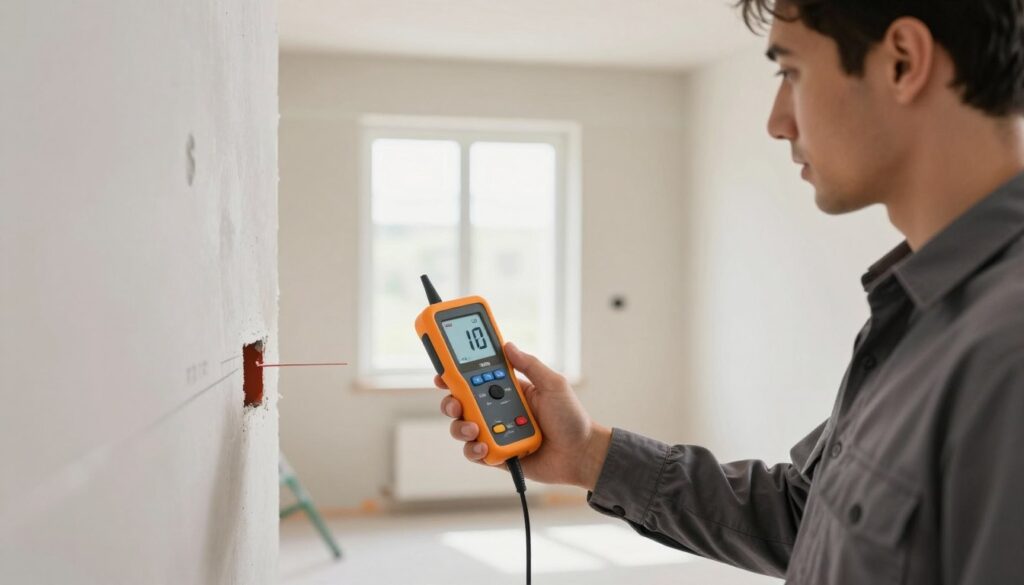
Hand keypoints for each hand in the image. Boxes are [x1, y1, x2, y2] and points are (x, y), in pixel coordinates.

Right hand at [436, 341, 611, 489]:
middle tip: (455, 403)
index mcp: (510, 390)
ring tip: (473, 428)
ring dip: (460, 427)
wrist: (581, 454)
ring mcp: (495, 433)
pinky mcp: (496, 455)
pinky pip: (474, 452)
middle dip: (451, 402)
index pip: (476, 378)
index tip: (443, 372)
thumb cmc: (571, 418)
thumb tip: (508, 345)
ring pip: (463, 428)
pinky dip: (473, 449)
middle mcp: (497, 410)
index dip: (457, 375)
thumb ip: (530, 365)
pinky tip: (483, 446)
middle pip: (462, 403)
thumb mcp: (554, 384)